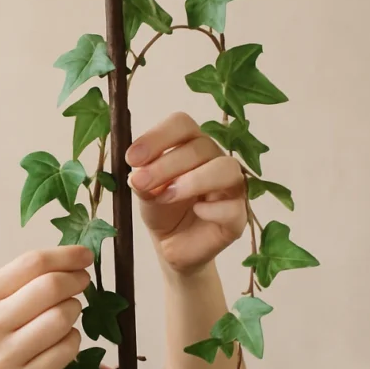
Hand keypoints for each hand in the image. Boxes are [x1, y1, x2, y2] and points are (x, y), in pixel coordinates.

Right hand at [0, 245, 93, 368]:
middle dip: (77, 280)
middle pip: (51, 286)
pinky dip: (73, 340)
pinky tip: (61, 341)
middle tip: (83, 282)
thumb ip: (22, 284)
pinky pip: (68, 348)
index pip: (32, 263)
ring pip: (63, 317)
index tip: (85, 255)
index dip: (67, 255)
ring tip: (66, 315)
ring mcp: (7, 356)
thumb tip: (72, 261)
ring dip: (74, 311)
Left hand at [125, 112, 247, 275]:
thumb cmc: (162, 209)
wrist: (172, 244)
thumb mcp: (145, 192)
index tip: (132, 158)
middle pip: (201, 146)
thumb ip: (142, 180)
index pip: (182, 124)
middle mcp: (215, 159)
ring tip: (166, 196)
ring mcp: (231, 187)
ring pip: (226, 169)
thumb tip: (138, 177)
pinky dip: (213, 209)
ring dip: (193, 180)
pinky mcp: (237, 217)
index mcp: (191, 144)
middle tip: (140, 182)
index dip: (157, 136)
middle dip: (166, 164)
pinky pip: (233, 207)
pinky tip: (195, 212)